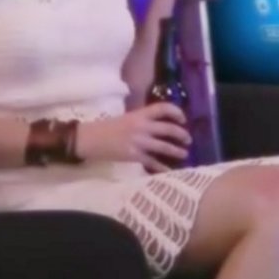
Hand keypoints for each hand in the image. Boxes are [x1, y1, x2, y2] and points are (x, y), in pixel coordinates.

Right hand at [77, 102, 191, 172]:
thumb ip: (143, 120)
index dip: (176, 112)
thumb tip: (161, 124)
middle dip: (181, 134)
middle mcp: (142, 126)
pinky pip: (152, 162)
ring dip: (176, 151)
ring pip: (163, 146)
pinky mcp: (134, 156)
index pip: (162, 108)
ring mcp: (139, 141)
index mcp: (140, 114)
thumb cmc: (108, 127)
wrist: (91, 139)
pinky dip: (162, 167)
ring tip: (184, 154)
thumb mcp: (128, 118)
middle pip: (168, 128)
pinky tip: (169, 171)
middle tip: (188, 139)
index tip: (183, 119)